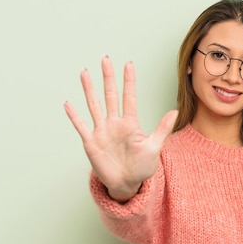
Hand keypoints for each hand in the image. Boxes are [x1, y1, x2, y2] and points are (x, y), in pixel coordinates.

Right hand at [64, 56, 178, 201]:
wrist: (127, 184)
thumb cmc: (142, 167)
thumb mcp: (154, 147)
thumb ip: (162, 129)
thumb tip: (175, 111)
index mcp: (130, 123)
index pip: (129, 97)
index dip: (128, 80)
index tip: (128, 63)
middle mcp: (114, 123)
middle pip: (110, 95)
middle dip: (108, 77)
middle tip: (105, 59)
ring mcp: (102, 131)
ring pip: (94, 105)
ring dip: (89, 89)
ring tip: (84, 72)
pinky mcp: (91, 142)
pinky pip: (81, 126)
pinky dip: (74, 116)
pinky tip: (68, 103)